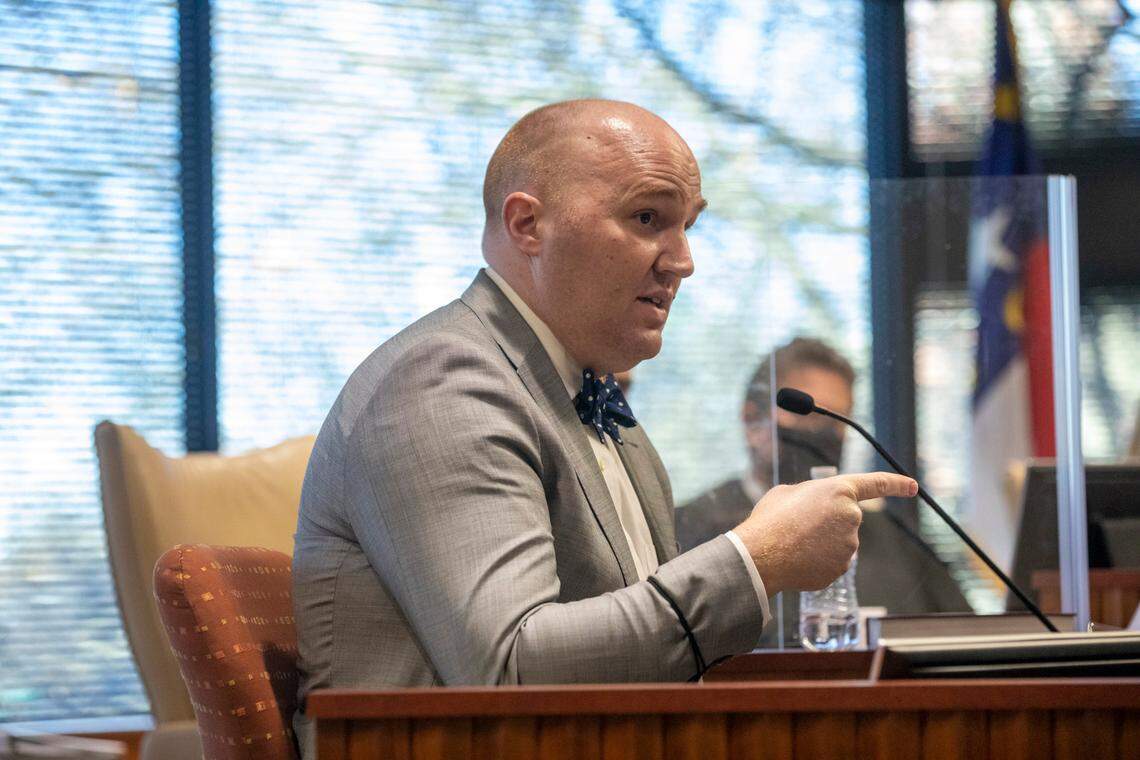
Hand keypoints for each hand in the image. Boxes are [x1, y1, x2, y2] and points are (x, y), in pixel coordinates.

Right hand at [731, 472, 917, 594]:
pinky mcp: (842, 568)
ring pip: (838, 543)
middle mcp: (851, 516)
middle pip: (845, 519)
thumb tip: (812, 507)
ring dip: (820, 543)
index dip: (896, 484)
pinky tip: (798, 559)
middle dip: (826, 522)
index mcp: (839, 491)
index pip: (876, 484)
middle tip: (798, 525)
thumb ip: (809, 496)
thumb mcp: (787, 493)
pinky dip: (817, 562)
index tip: (913, 487)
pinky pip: (832, 562)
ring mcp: (849, 545)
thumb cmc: (771, 520)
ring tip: (793, 543)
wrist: (762, 555)